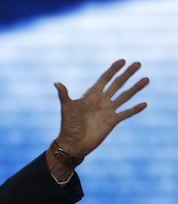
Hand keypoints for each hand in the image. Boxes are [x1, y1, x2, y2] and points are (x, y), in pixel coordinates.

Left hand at [49, 59, 148, 178]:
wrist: (73, 142)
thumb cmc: (68, 124)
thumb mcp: (66, 108)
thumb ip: (64, 95)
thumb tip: (56, 83)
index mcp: (91, 95)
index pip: (105, 79)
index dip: (113, 69)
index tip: (122, 60)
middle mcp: (102, 100)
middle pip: (117, 84)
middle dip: (127, 74)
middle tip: (138, 63)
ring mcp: (108, 110)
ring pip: (125, 96)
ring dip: (135, 88)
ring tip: (146, 79)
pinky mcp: (112, 121)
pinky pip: (126, 113)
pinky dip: (135, 109)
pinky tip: (144, 104)